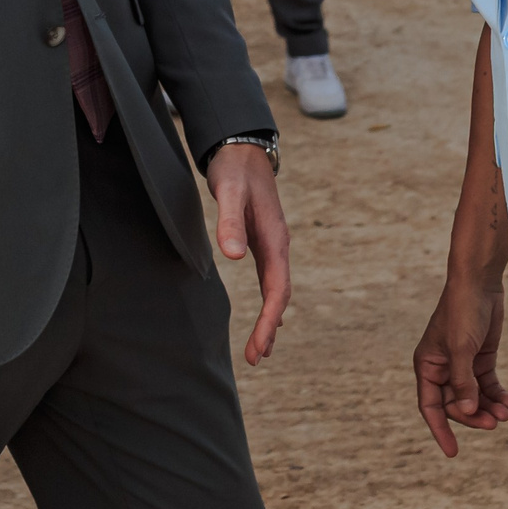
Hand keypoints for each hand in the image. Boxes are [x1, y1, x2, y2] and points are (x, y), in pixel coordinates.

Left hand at [205, 142, 291, 365]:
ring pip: (277, 290)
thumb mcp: (227, 191)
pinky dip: (272, 303)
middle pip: (280, 295)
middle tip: (255, 358)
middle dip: (270, 329)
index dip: (269, 320)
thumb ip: (230, 221)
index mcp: (274, 239)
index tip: (259, 346)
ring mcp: (272, 244)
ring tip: (261, 350)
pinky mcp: (262, 241)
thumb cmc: (234, 170)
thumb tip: (234, 256)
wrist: (243, 149)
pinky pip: (272, 279)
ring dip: (272, 320)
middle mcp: (278, 245)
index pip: (277, 289)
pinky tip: (271, 319)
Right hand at [413, 267, 507, 456]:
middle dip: (474, 416)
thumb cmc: (463, 313)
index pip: (430, 406)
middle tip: (495, 423)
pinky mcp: (480, 359)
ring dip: (489, 408)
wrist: (479, 284)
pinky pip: (487, 386)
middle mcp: (442, 368)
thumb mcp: (461, 349)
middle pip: (455, 405)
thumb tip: (466, 411)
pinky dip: (498, 396)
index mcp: (427, 365)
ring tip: (506, 413)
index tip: (453, 452)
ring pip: (474, 398)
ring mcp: (462, 365)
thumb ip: (463, 382)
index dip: (441, 430)